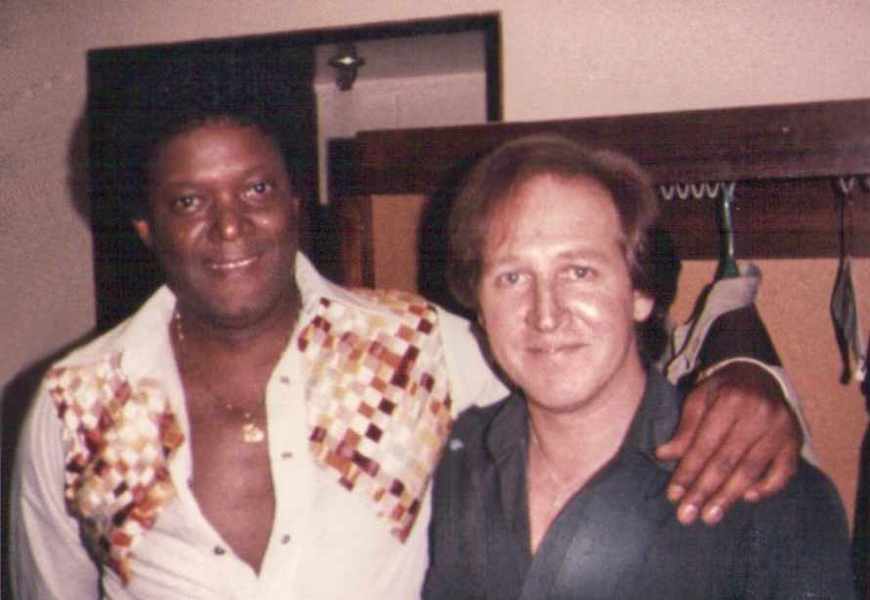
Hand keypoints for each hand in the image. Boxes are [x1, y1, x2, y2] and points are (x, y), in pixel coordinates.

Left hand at [656, 361, 800, 525]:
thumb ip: (685, 428)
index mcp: (730, 401)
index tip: (673, 495)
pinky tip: (747, 498)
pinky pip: (783, 472)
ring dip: (729, 497)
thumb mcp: (699, 399)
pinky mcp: (795, 440)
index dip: (688, 471)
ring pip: (751, 470)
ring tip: (710, 516)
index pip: (705, 445)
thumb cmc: (722, 389)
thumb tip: (663, 455)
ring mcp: (780, 429)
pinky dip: (767, 488)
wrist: (758, 373)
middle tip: (687, 515)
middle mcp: (758, 415)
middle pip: (727, 461)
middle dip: (704, 491)